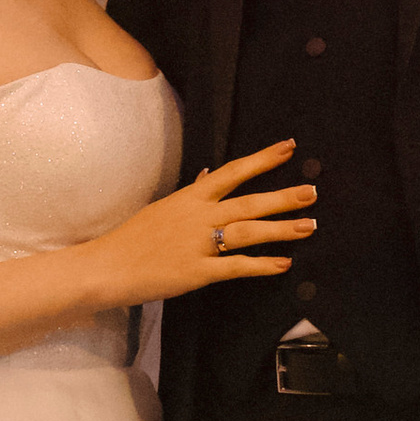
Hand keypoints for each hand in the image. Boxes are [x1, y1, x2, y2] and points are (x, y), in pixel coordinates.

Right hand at [97, 141, 315, 303]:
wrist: (106, 266)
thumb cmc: (133, 238)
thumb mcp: (163, 207)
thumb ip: (191, 193)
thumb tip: (206, 174)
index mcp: (190, 197)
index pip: (233, 171)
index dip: (263, 159)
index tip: (289, 148)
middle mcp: (198, 216)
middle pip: (248, 202)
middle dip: (283, 197)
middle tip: (312, 192)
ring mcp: (198, 244)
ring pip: (248, 232)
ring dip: (281, 229)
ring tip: (309, 227)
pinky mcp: (197, 272)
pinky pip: (236, 267)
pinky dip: (261, 266)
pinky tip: (283, 264)